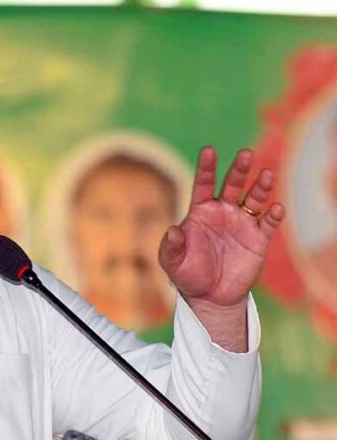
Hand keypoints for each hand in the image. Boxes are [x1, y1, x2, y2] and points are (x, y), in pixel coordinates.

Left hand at [158, 147, 284, 350]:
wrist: (209, 296)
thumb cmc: (187, 274)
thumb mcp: (172, 262)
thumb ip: (170, 246)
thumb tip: (172, 231)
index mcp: (200, 212)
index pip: (203, 184)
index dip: (206, 168)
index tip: (209, 150)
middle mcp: (223, 212)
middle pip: (232, 185)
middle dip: (239, 169)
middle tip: (245, 153)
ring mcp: (242, 224)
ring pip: (254, 199)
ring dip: (261, 187)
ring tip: (266, 175)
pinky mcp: (258, 239)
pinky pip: (268, 224)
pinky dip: (273, 216)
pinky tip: (275, 209)